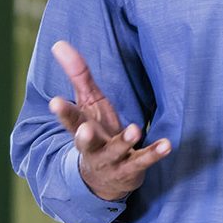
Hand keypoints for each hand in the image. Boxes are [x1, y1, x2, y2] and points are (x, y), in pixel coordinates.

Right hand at [48, 39, 171, 201]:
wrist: (105, 179)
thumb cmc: (96, 131)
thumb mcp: (87, 103)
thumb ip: (77, 74)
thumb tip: (58, 43)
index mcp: (81, 129)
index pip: (70, 119)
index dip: (63, 111)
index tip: (55, 102)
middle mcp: (93, 148)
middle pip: (86, 142)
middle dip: (85, 137)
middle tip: (84, 129)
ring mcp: (113, 160)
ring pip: (116, 151)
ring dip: (125, 141)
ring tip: (134, 129)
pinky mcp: (133, 168)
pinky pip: (144, 160)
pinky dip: (155, 153)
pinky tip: (167, 145)